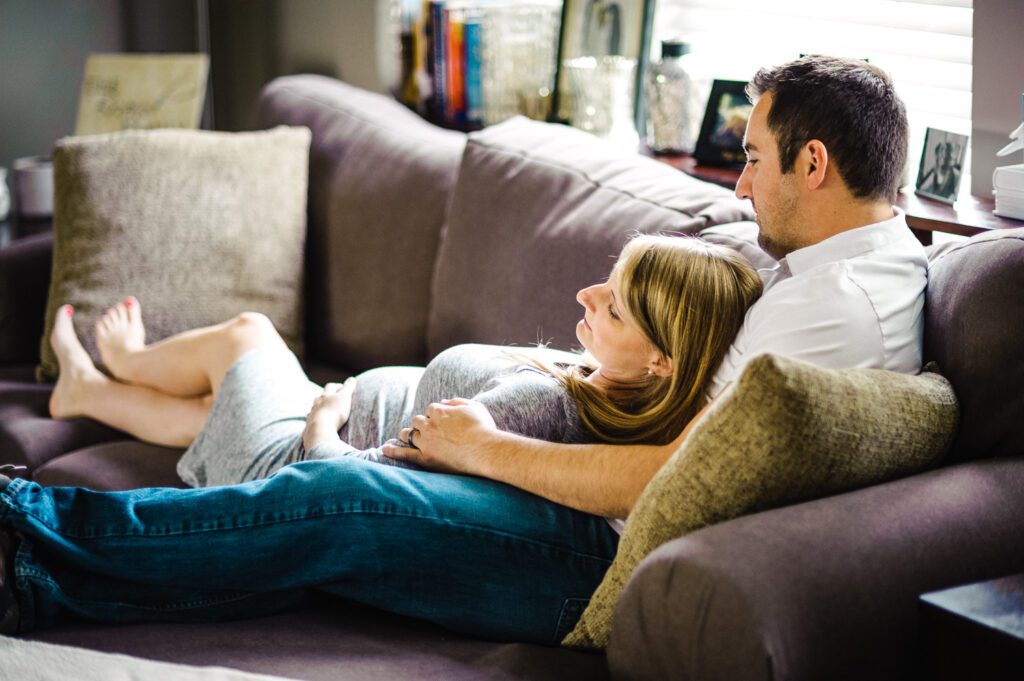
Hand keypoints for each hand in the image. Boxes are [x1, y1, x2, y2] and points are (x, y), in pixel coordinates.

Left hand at [302, 378, 355, 451]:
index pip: (331, 386)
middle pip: (320, 396)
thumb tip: (352, 379)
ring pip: (315, 407)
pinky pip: (312, 420)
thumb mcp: (345, 397)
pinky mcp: (309, 425)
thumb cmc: (334, 412)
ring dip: (320, 408)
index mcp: (325, 395)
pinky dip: (315, 419)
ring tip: (326, 411)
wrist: (321, 429)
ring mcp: (312, 413)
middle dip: (326, 397)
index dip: (337, 386)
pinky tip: (318, 422)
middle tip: (333, 399)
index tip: (343, 388)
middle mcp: (317, 403)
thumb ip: (348, 387)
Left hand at [383, 398, 497, 473]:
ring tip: (407, 436)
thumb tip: (444, 401)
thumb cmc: (483, 428)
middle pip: (418, 421)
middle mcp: (429, 425)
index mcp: (439, 410)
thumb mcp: (474, 407)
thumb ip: (457, 402)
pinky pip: (404, 454)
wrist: (485, 451)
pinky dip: (393, 451)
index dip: (436, 414)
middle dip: (422, 423)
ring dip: (408, 434)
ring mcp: (426, 442)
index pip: (431, 408)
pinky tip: (385, 449)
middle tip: (430, 431)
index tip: (442, 421)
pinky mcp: (425, 459)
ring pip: (409, 434)